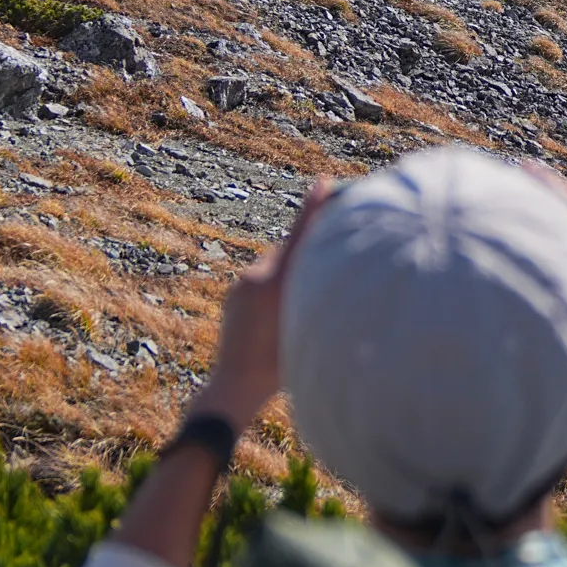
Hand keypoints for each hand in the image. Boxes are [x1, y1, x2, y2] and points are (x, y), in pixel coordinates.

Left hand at [199, 177, 335, 433]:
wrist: (235, 385)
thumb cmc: (278, 366)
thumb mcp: (305, 326)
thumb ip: (311, 291)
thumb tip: (320, 264)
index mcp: (275, 284)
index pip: (300, 237)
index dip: (314, 208)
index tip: (325, 182)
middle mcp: (256, 278)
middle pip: (289, 252)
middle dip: (306, 253)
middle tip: (332, 251)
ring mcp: (242, 285)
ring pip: (275, 267)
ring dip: (290, 275)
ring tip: (302, 301)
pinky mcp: (235, 294)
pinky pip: (261, 280)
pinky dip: (275, 287)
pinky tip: (280, 312)